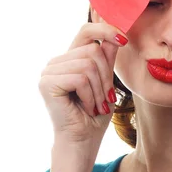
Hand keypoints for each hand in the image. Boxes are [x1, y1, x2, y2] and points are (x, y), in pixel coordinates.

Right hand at [38, 10, 127, 148]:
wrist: (82, 142)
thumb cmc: (94, 116)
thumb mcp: (106, 82)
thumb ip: (107, 58)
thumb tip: (116, 33)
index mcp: (69, 59)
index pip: (86, 31)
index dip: (105, 30)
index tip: (124, 40)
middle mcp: (56, 62)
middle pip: (92, 50)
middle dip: (106, 76)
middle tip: (106, 98)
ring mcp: (49, 72)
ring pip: (88, 64)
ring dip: (99, 89)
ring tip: (96, 105)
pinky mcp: (47, 83)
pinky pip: (80, 78)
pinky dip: (89, 95)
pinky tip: (86, 107)